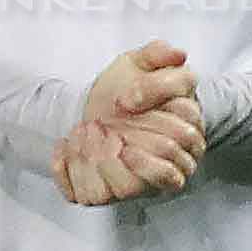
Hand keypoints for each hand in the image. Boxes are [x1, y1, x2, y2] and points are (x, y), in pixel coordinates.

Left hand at [55, 43, 200, 206]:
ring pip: (126, 188)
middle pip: (156, 165)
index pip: (184, 135)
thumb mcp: (141, 63)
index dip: (153, 118)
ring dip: (98, 158)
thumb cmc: (127, 90)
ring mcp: (138, 186)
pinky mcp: (105, 195)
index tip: (124, 100)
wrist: (97, 105)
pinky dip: (70, 172)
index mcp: (187, 134)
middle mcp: (168, 167)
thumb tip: (177, 55)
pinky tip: (65, 146)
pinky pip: (89, 196)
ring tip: (83, 131)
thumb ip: (160, 54)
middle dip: (127, 139)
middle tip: (98, 122)